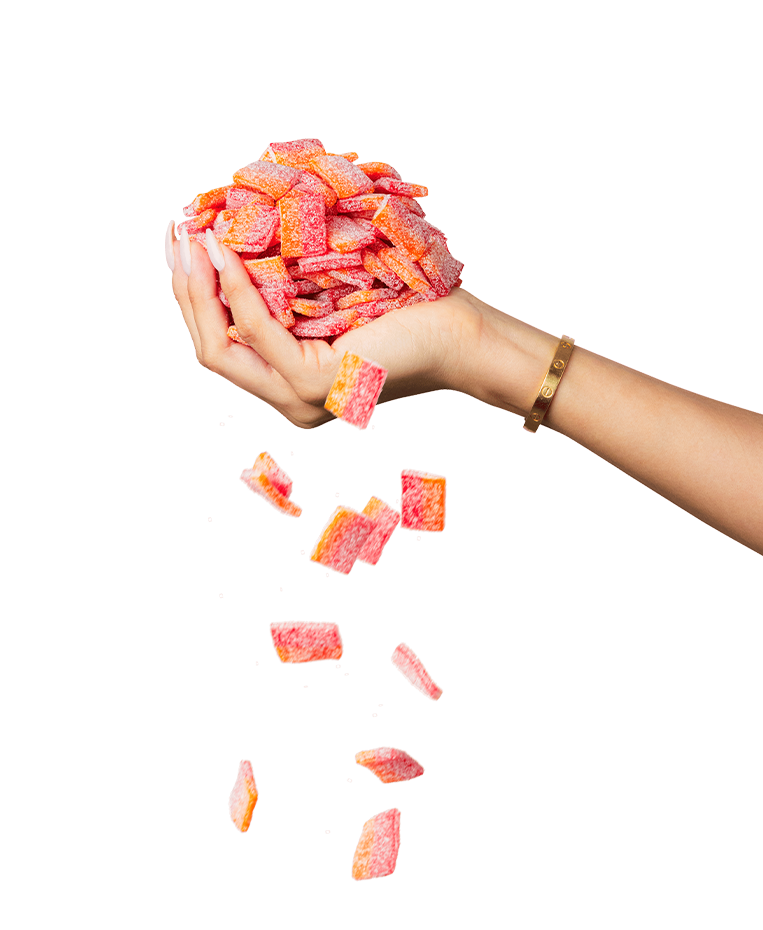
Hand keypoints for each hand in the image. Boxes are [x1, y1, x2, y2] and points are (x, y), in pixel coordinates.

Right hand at [171, 228, 487, 427]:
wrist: (457, 335)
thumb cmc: (404, 311)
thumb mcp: (332, 303)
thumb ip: (289, 299)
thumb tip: (246, 250)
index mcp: (292, 383)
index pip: (225, 345)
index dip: (197, 298)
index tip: (188, 247)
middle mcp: (290, 400)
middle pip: (212, 348)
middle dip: (187, 291)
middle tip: (177, 237)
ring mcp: (300, 398)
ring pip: (221, 346)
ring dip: (201, 288)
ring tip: (194, 238)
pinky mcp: (315, 384)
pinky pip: (257, 332)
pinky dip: (236, 291)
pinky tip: (228, 253)